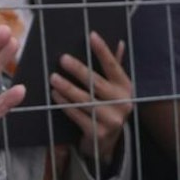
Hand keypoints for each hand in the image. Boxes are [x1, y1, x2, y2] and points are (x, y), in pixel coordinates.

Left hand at [52, 33, 132, 164]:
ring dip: (67, 88)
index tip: (91, 35)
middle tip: (63, 59)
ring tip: (53, 78)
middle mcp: (123, 104)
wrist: (106, 143)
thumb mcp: (114, 89)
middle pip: (96, 83)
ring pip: (85, 100)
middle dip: (78, 70)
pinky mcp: (98, 133)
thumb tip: (120, 43)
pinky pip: (78, 115)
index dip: (103, 51)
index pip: (114, 66)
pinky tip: (55, 95)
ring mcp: (111, 120)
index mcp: (126, 88)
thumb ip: (115, 68)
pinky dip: (65, 104)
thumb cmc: (107, 108)